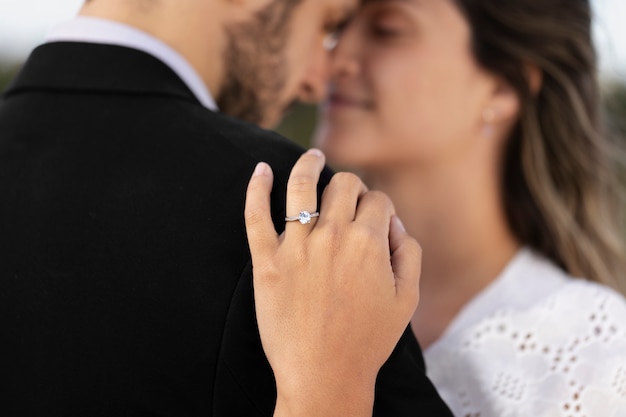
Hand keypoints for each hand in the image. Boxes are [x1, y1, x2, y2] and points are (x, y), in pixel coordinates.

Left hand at [244, 150, 421, 416]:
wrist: (324, 376)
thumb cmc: (368, 341)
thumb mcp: (407, 299)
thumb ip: (409, 253)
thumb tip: (394, 225)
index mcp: (368, 242)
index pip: (377, 200)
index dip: (380, 207)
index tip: (376, 221)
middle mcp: (332, 236)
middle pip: (343, 185)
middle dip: (351, 186)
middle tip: (348, 195)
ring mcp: (296, 246)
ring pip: (301, 186)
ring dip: (307, 164)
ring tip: (311, 156)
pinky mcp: (267, 261)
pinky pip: (256, 215)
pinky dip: (256, 187)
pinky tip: (260, 169)